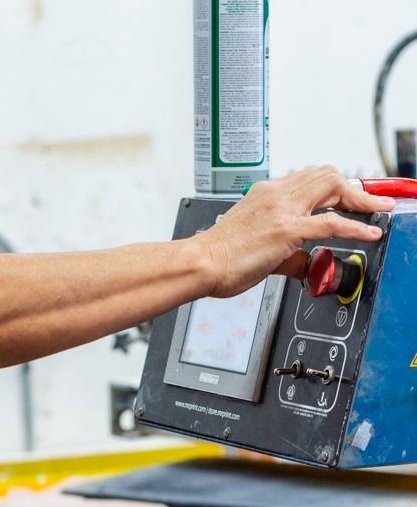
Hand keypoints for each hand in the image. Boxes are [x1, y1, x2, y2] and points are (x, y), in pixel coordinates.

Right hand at [198, 166, 394, 297]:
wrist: (199, 263)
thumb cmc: (217, 258)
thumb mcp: (255, 245)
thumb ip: (286, 253)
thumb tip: (305, 263)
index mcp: (265, 195)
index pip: (309, 179)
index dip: (335, 186)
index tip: (347, 197)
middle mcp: (276, 195)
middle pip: (328, 175)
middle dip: (353, 189)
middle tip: (366, 205)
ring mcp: (282, 210)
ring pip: (335, 187)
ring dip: (360, 200)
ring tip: (374, 213)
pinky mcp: (287, 230)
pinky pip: (332, 222)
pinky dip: (357, 226)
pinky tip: (369, 233)